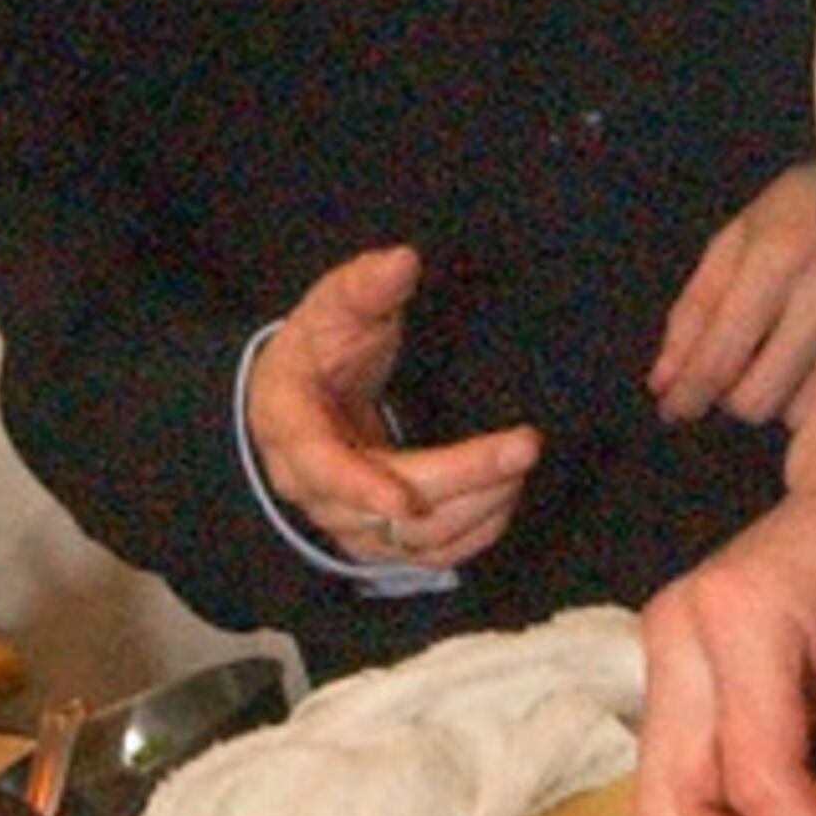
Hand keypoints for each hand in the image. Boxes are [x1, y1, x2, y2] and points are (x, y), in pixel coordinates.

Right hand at [247, 246, 541, 568]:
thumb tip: (402, 260)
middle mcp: (314, 490)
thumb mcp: (330, 307)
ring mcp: (345, 523)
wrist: (300, 397)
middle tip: (524, 446)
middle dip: (462, 479)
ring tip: (521, 463)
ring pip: (413, 540)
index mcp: (291, 428)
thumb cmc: (318, 349)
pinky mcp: (377, 541)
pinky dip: (472, 533)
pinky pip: (427, 555)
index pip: (321, 468)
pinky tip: (505, 498)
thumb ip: (364, 285)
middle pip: (388, 510)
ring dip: (476, 507)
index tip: (406, 499)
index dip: (360, 488)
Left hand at [651, 165, 815, 425]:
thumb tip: (662, 383)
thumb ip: (694, 310)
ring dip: (778, 396)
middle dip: (732, 394)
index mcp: (778, 256)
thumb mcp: (737, 241)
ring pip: (797, 412)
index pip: (721, 356)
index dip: (687, 394)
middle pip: (756, 398)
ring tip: (784, 353)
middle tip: (737, 367)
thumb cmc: (804, 215)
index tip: (673, 410)